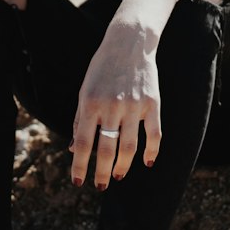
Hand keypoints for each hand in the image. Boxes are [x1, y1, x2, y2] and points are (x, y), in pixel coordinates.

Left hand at [70, 21, 162, 189]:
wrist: (128, 43)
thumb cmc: (102, 69)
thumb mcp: (84, 90)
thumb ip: (80, 119)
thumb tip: (74, 150)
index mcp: (90, 103)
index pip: (82, 143)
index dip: (79, 166)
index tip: (78, 182)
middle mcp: (111, 106)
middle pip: (106, 149)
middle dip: (102, 173)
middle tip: (101, 186)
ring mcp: (134, 105)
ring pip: (129, 147)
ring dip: (123, 167)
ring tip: (117, 176)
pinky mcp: (152, 103)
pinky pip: (154, 133)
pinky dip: (152, 151)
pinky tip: (147, 163)